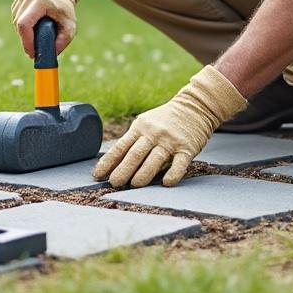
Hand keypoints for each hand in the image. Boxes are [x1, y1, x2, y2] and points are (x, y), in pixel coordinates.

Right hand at [11, 0, 83, 56]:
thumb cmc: (65, 9)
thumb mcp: (70, 26)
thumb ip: (63, 41)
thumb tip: (51, 54)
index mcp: (40, 2)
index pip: (25, 24)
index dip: (26, 42)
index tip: (33, 53)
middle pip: (19, 25)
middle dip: (26, 40)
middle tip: (35, 50)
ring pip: (16, 22)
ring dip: (24, 33)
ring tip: (37, 35)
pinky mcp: (18, 0)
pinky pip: (16, 18)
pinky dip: (23, 26)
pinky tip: (33, 26)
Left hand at [93, 65, 246, 187]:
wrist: (194, 107)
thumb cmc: (164, 120)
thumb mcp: (145, 124)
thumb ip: (132, 141)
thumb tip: (112, 164)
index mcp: (140, 128)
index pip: (121, 147)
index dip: (108, 162)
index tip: (98, 175)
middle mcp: (154, 134)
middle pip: (135, 154)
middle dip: (123, 169)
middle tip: (114, 183)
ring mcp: (170, 141)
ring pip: (155, 159)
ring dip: (144, 173)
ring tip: (135, 185)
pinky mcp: (187, 148)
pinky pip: (179, 163)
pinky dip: (173, 173)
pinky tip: (166, 183)